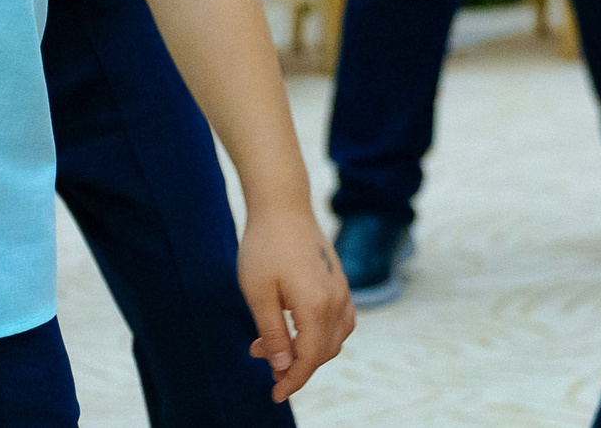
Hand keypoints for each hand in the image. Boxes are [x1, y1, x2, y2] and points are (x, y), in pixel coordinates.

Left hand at [238, 206, 354, 401]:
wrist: (283, 207)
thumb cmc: (264, 248)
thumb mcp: (258, 295)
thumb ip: (273, 333)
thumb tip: (282, 366)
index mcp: (316, 305)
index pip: (310, 357)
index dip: (293, 380)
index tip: (274, 394)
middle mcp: (336, 299)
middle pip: (325, 351)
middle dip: (297, 366)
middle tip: (264, 363)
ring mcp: (342, 289)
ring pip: (336, 337)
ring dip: (310, 350)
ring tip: (276, 346)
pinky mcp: (340, 281)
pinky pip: (341, 319)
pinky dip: (322, 334)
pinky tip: (297, 328)